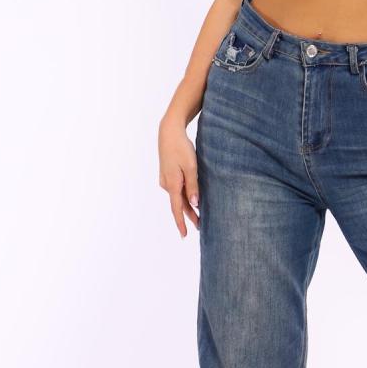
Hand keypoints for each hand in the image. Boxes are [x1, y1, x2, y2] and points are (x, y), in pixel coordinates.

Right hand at [158, 113, 199, 237]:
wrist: (169, 132)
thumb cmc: (182, 148)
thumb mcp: (191, 167)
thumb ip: (193, 186)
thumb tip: (194, 204)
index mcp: (172, 184)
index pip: (177, 209)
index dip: (181, 223)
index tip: (184, 235)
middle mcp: (167, 184)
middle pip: (179, 204)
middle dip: (189, 216)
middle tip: (200, 227)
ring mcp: (165, 179)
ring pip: (178, 196)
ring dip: (187, 206)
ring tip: (199, 215)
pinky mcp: (167, 174)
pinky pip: (176, 189)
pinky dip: (184, 196)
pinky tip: (191, 198)